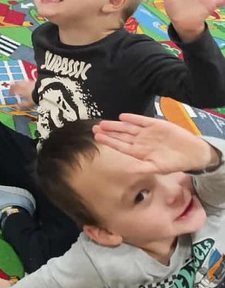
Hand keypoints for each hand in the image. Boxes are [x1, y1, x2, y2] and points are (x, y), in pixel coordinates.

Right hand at [10, 79, 34, 107]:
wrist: (46, 91)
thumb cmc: (36, 97)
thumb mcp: (29, 104)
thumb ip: (22, 105)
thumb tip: (17, 107)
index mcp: (20, 90)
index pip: (13, 89)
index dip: (11, 92)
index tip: (10, 94)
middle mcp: (24, 85)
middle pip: (16, 84)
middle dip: (14, 86)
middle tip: (13, 89)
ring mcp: (30, 82)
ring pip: (22, 82)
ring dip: (20, 84)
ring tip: (21, 87)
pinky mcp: (35, 81)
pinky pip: (28, 81)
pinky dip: (27, 83)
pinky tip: (29, 86)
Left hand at [95, 114, 215, 175]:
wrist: (192, 153)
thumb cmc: (173, 163)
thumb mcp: (157, 168)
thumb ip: (142, 168)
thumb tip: (127, 170)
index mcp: (138, 151)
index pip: (120, 146)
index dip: (109, 141)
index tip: (97, 138)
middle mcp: (140, 140)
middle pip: (121, 135)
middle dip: (108, 132)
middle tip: (94, 128)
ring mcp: (147, 132)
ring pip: (128, 127)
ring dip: (116, 125)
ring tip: (103, 123)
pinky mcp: (156, 124)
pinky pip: (141, 120)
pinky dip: (133, 118)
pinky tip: (123, 117)